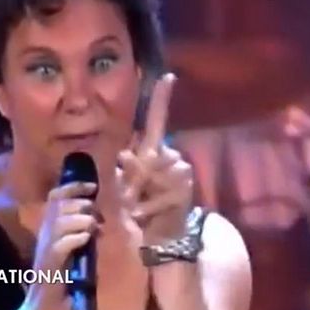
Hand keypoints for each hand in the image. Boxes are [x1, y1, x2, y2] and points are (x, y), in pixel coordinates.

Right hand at [20, 182, 97, 309]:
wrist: (46, 305)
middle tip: (95, 216)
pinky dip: (76, 238)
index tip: (92, 185)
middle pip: (59, 204)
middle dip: (81, 204)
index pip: (56, 196)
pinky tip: (86, 240)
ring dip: (81, 220)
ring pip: (60, 221)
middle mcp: (45, 233)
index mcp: (50, 227)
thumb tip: (99, 217)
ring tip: (92, 228)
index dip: (73, 186)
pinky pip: (61, 244)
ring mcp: (46, 248)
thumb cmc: (62, 276)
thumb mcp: (72, 248)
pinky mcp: (50, 264)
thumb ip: (80, 230)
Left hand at [118, 73, 193, 245]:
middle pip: (150, 154)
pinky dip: (148, 207)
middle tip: (129, 193)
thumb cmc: (139, 205)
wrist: (160, 234)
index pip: (157, 121)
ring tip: (138, 205)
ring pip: (155, 173)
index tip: (168, 75)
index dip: (162, 98)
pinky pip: (160, 194)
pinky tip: (146, 214)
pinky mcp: (186, 190)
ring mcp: (180, 172)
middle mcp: (170, 157)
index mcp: (153, 152)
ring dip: (140, 194)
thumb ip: (124, 171)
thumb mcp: (123, 187)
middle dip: (134, 173)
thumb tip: (124, 153)